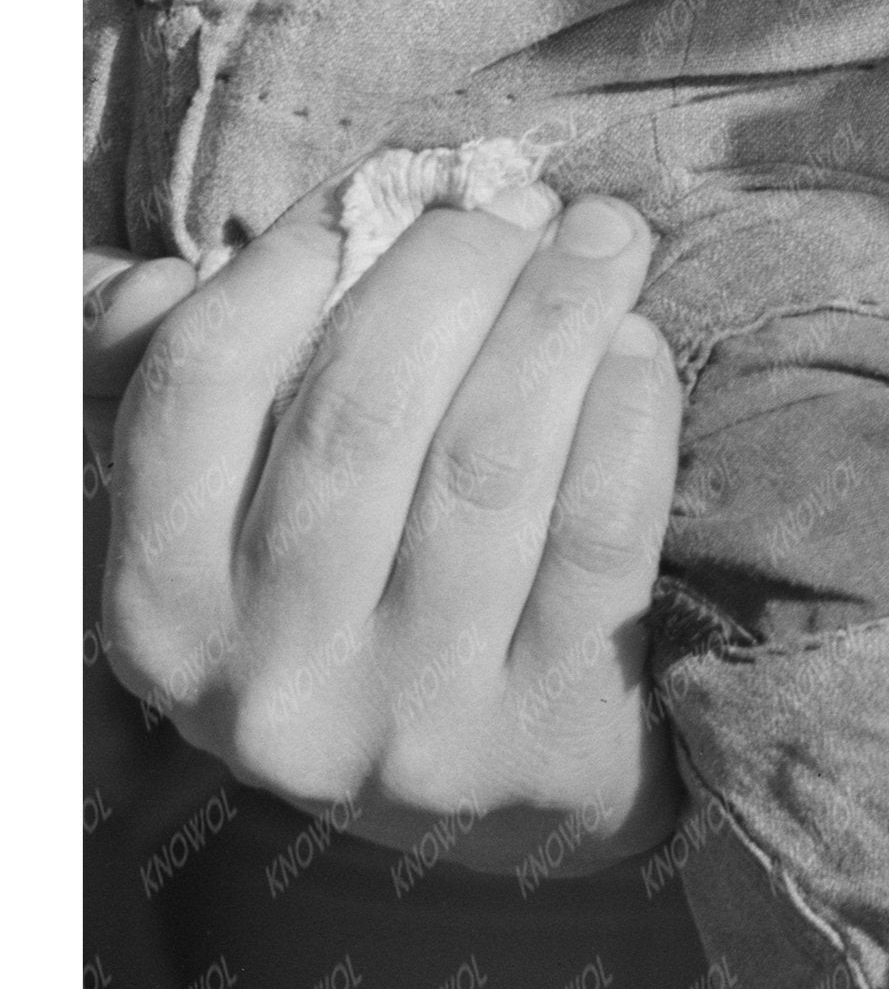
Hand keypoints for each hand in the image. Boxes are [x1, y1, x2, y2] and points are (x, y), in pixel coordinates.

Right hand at [93, 187, 684, 868]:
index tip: (380, 183)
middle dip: (453, 264)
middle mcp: (273, 682)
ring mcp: (412, 722)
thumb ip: (194, 396)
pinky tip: (638, 348)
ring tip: (603, 236)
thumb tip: (150, 284)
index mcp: (167, 609)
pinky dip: (627, 417)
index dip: (292, 256)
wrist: (513, 805)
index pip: (199, 387)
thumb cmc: (368, 602)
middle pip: (358, 409)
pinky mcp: (549, 737)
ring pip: (487, 461)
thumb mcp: (244, 530)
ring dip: (556, 314)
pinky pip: (598, 533)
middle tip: (522, 195)